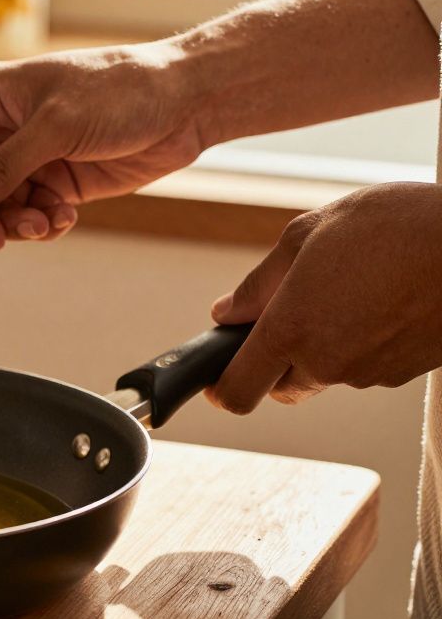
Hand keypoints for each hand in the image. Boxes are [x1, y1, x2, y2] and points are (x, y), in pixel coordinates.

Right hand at [0, 42, 207, 248]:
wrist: (187, 102)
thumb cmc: (123, 90)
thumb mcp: (56, 127)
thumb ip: (2, 168)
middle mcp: (3, 130)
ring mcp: (31, 158)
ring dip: (17, 225)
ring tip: (45, 223)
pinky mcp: (57, 181)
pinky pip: (31, 215)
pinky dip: (43, 224)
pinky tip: (65, 216)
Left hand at [207, 182, 441, 412]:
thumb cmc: (398, 227)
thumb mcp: (309, 234)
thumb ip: (260, 282)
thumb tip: (228, 312)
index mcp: (292, 331)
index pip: (237, 391)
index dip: (220, 387)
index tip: (214, 375)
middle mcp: (328, 363)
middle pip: (281, 383)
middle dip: (277, 357)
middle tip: (295, 307)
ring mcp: (370, 373)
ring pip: (326, 372)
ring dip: (324, 343)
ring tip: (350, 288)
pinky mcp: (404, 373)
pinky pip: (366, 365)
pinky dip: (362, 341)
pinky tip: (381, 299)